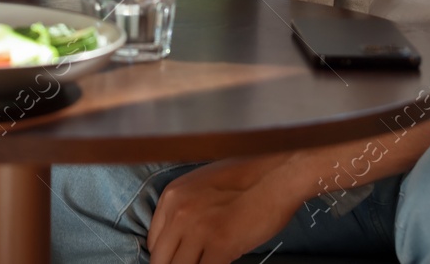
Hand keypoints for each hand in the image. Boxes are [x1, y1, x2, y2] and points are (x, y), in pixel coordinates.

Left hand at [147, 153, 302, 263]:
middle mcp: (179, 211)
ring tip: (205, 262)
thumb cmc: (245, 180)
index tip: (179, 260)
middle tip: (193, 262)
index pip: (154, 242)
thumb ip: (184, 212)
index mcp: (171, 196)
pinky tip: (220, 263)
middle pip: (161, 259)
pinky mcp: (220, 244)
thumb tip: (179, 241)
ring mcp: (198, 228)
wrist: (275, 176)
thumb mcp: (200, 187)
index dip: (167, 257)